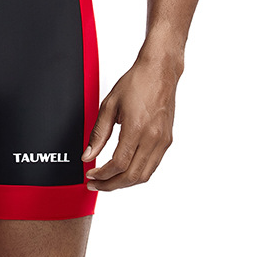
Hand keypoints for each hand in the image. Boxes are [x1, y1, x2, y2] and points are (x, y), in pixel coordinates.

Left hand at [81, 58, 178, 189]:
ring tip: (108, 181)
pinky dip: (137, 173)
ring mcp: (162, 141)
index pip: (118, 164)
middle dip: (111, 185)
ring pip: (144, 176)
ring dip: (125, 183)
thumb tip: (88, 155)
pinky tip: (125, 170)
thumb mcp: (109, 105)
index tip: (90, 175)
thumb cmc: (136, 83)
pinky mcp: (167, 141)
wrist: (159, 72)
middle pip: (132, 176)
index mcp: (137, 128)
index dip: (102, 175)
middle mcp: (152, 138)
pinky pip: (152, 166)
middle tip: (96, 184)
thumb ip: (98, 133)